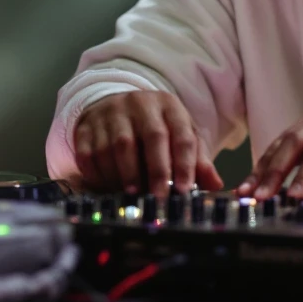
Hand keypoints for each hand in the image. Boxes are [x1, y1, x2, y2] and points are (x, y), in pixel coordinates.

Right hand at [73, 91, 223, 196]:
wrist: (113, 106)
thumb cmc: (154, 127)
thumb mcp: (179, 134)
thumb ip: (197, 160)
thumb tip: (216, 185)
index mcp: (169, 106)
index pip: (182, 135)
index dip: (185, 164)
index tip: (185, 190)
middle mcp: (140, 104)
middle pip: (152, 136)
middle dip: (158, 170)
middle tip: (159, 197)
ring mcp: (111, 113)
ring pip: (118, 146)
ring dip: (127, 176)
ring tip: (134, 195)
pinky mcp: (86, 126)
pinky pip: (91, 154)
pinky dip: (100, 175)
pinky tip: (109, 187)